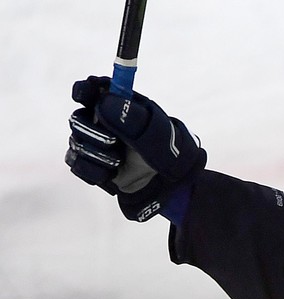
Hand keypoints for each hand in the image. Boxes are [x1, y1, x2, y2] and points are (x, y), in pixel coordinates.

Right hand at [66, 76, 205, 221]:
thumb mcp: (156, 133)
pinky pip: (78, 165)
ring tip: (119, 160)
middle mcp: (101, 121)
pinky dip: (96, 171)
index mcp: (118, 105)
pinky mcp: (89, 163)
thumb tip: (104, 102)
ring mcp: (93, 142)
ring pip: (77, 143)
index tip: (83, 95)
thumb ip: (132, 117)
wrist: (166, 183)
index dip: (84, 89)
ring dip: (99, 154)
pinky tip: (111, 173)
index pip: (93, 89)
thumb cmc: (165, 151)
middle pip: (78, 118)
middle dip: (93, 132)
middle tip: (112, 141)